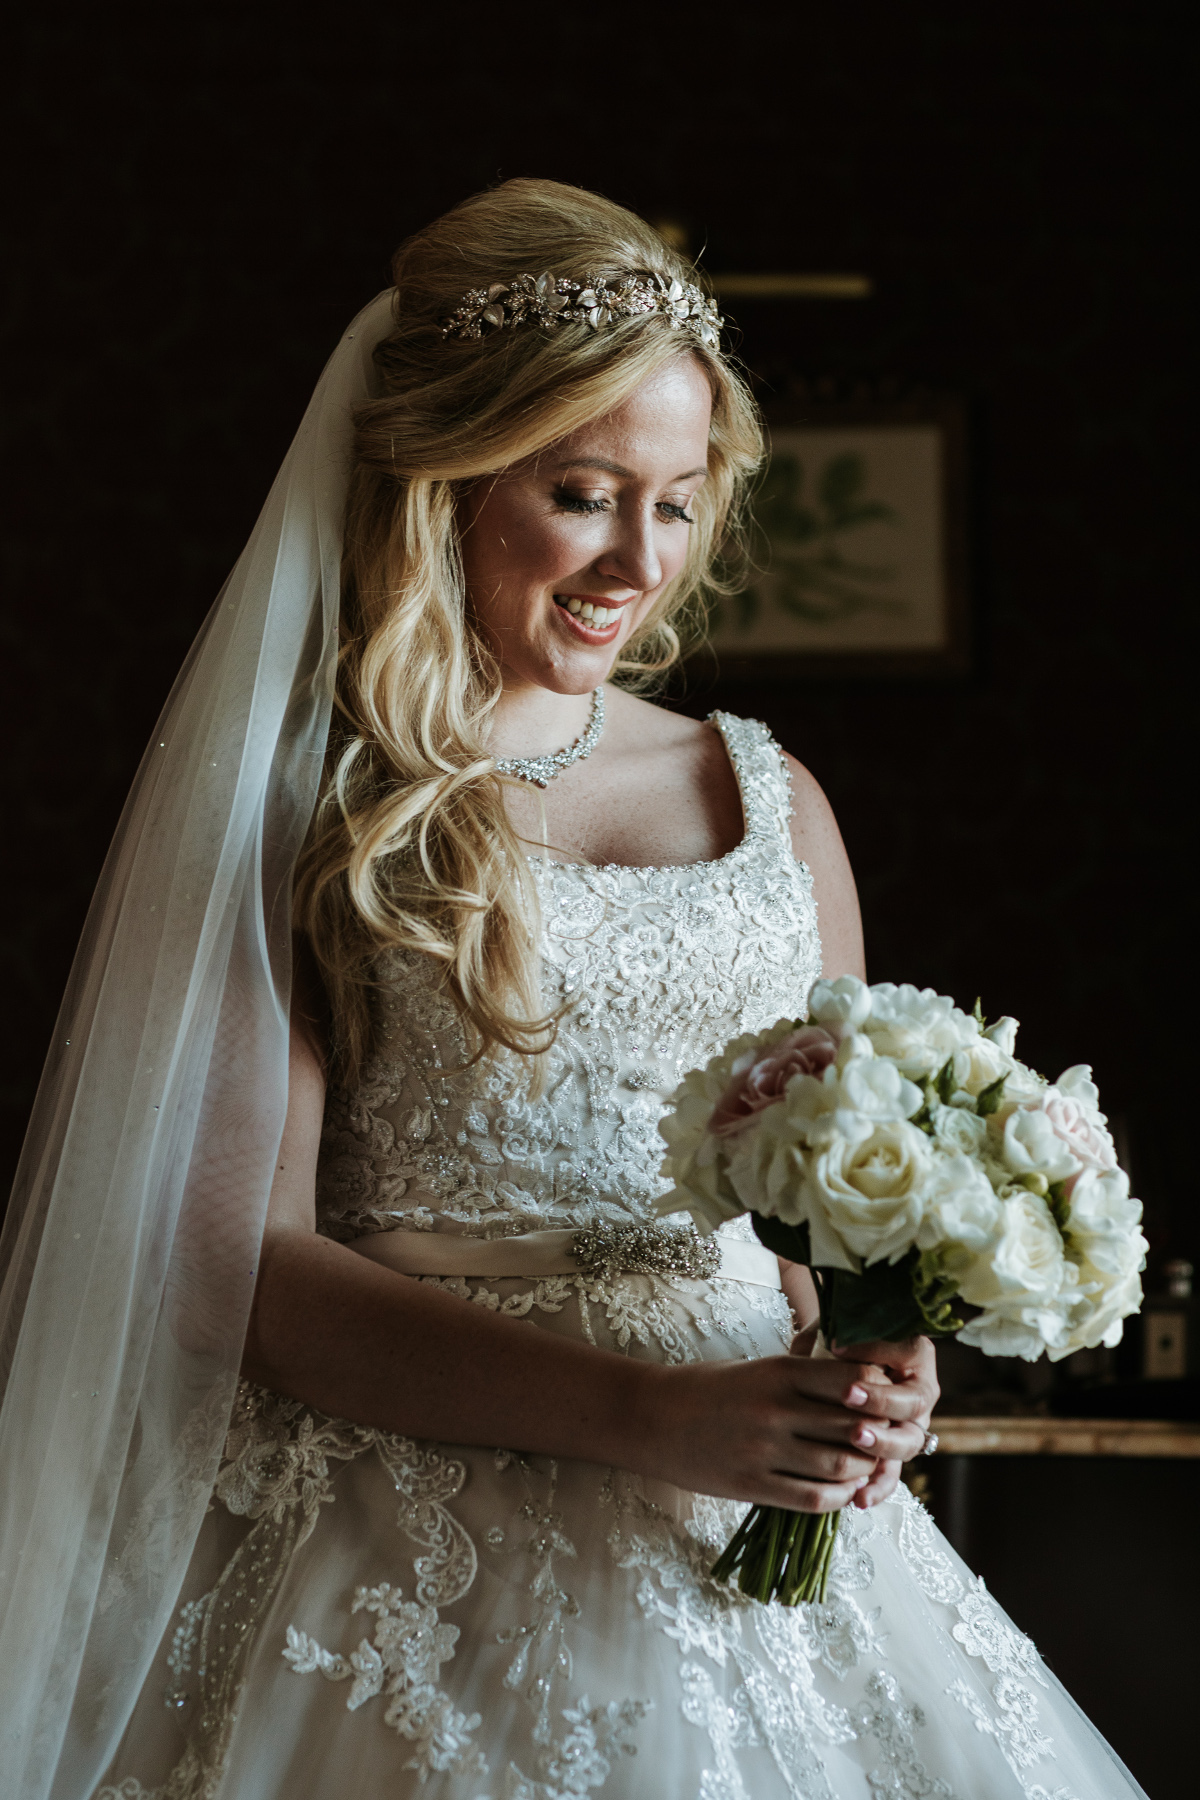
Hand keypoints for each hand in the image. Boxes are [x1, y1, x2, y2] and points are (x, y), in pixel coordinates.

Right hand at [631, 1349, 933, 1512]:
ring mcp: (763, 1450)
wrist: (652, 1418)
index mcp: (779, 1372)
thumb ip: (805, 1381)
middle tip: (887, 1440)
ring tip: (866, 1468)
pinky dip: (838, 1498)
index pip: (852, 1382)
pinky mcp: (752, 1485)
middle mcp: (775, 1410)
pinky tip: (843, 1491)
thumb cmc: (709, 1388)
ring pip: (839, 1466)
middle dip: (880, 1437)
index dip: (879, 1395)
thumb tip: (864, 1395)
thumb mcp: (758, 1369)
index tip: (885, 1401)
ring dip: (863, 1470)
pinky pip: (812, 1499)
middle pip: (854, 1427)